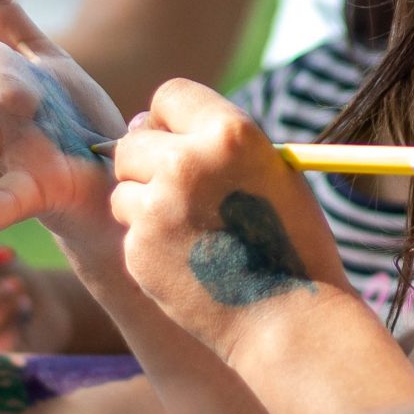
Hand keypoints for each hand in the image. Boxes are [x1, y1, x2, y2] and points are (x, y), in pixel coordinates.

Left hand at [106, 80, 353, 362]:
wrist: (288, 319)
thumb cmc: (291, 244)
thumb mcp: (274, 173)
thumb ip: (219, 146)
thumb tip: (157, 128)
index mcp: (230, 134)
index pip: (169, 94)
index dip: (169, 118)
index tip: (176, 139)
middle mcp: (187, 162)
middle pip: (132, 140)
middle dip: (146, 161)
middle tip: (174, 190)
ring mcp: (157, 207)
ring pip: (122, 188)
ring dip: (143, 204)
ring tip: (189, 231)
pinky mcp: (138, 249)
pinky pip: (129, 231)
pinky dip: (149, 243)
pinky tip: (188, 261)